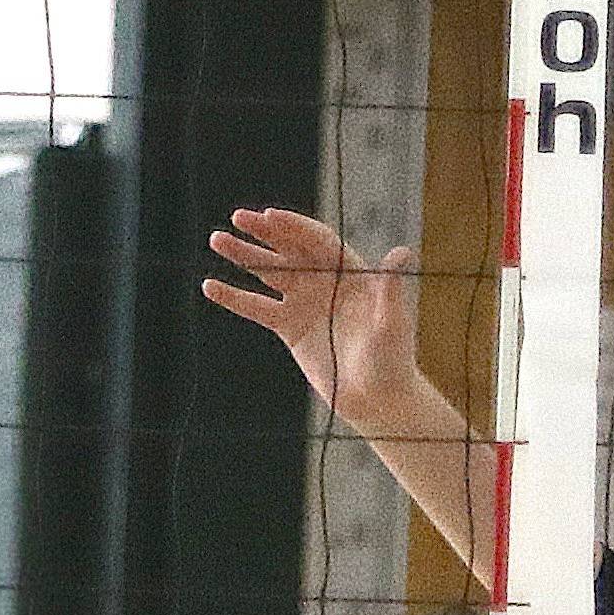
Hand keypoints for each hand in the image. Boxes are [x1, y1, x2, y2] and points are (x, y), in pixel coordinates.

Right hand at [204, 206, 426, 428]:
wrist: (376, 398)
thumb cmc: (393, 358)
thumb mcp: (392, 321)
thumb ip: (390, 287)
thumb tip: (402, 252)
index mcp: (350, 272)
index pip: (317, 241)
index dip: (294, 227)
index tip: (269, 216)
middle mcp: (325, 281)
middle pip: (290, 249)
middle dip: (264, 233)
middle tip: (238, 217)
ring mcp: (305, 302)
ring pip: (269, 272)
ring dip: (244, 256)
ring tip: (217, 240)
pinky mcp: (290, 327)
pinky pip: (258, 307)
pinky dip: (235, 297)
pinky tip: (211, 286)